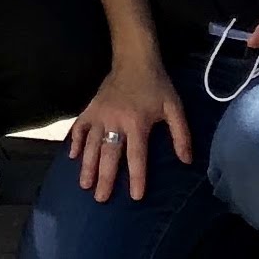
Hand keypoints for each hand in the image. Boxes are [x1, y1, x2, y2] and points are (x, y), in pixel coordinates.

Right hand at [64, 59, 190, 202]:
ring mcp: (99, 115)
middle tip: (101, 198)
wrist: (134, 59)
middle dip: (105, 178)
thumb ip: (181, 135)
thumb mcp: (174, 108)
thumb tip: (187, 161)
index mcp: (137, 123)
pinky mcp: (90, 108)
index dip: (136, 176)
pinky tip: (72, 156)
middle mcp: (115, 121)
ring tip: (84, 185)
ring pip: (91, 145)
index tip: (135, 196)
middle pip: (109, 154)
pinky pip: (79, 128)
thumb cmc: (157, 86)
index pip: (136, 155)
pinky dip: (75, 142)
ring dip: (87, 166)